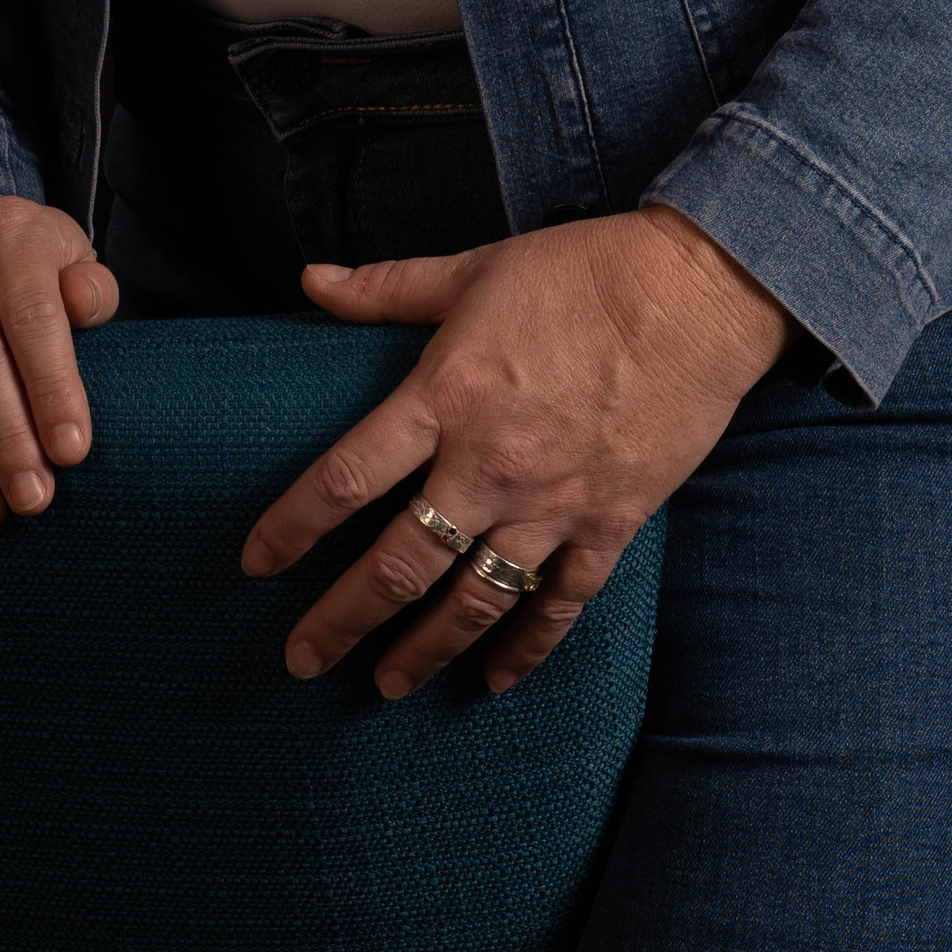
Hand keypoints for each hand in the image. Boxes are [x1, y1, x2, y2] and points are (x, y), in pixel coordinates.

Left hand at [240, 207, 792, 694]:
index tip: (255, 563)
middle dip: (342, 618)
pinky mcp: (608, 525)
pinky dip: (524, 650)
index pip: (345, 478)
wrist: (696, 293)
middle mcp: (488, 463)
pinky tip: (493, 682)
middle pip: (398, 562)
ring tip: (386, 682)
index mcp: (445, 395)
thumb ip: (386, 287)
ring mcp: (551, 504)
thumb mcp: (473, 269)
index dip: (291, 526)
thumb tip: (308, 280)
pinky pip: (558, 606)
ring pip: (472, 600)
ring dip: (423, 648)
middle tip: (302, 660)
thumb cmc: (581, 270)